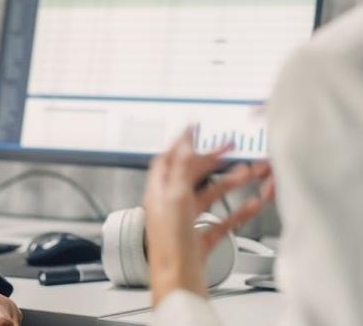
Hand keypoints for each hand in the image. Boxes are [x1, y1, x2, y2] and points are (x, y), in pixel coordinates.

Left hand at [142, 128, 274, 305]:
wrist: (178, 285)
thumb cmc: (169, 247)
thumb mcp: (173, 197)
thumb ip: (179, 169)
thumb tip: (182, 143)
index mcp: (158, 192)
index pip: (167, 158)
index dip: (181, 141)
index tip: (196, 126)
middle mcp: (170, 205)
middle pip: (192, 175)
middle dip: (213, 160)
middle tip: (231, 147)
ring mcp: (186, 223)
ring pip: (210, 196)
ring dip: (231, 183)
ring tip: (250, 172)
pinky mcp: (200, 241)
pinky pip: (222, 221)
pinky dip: (238, 211)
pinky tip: (252, 204)